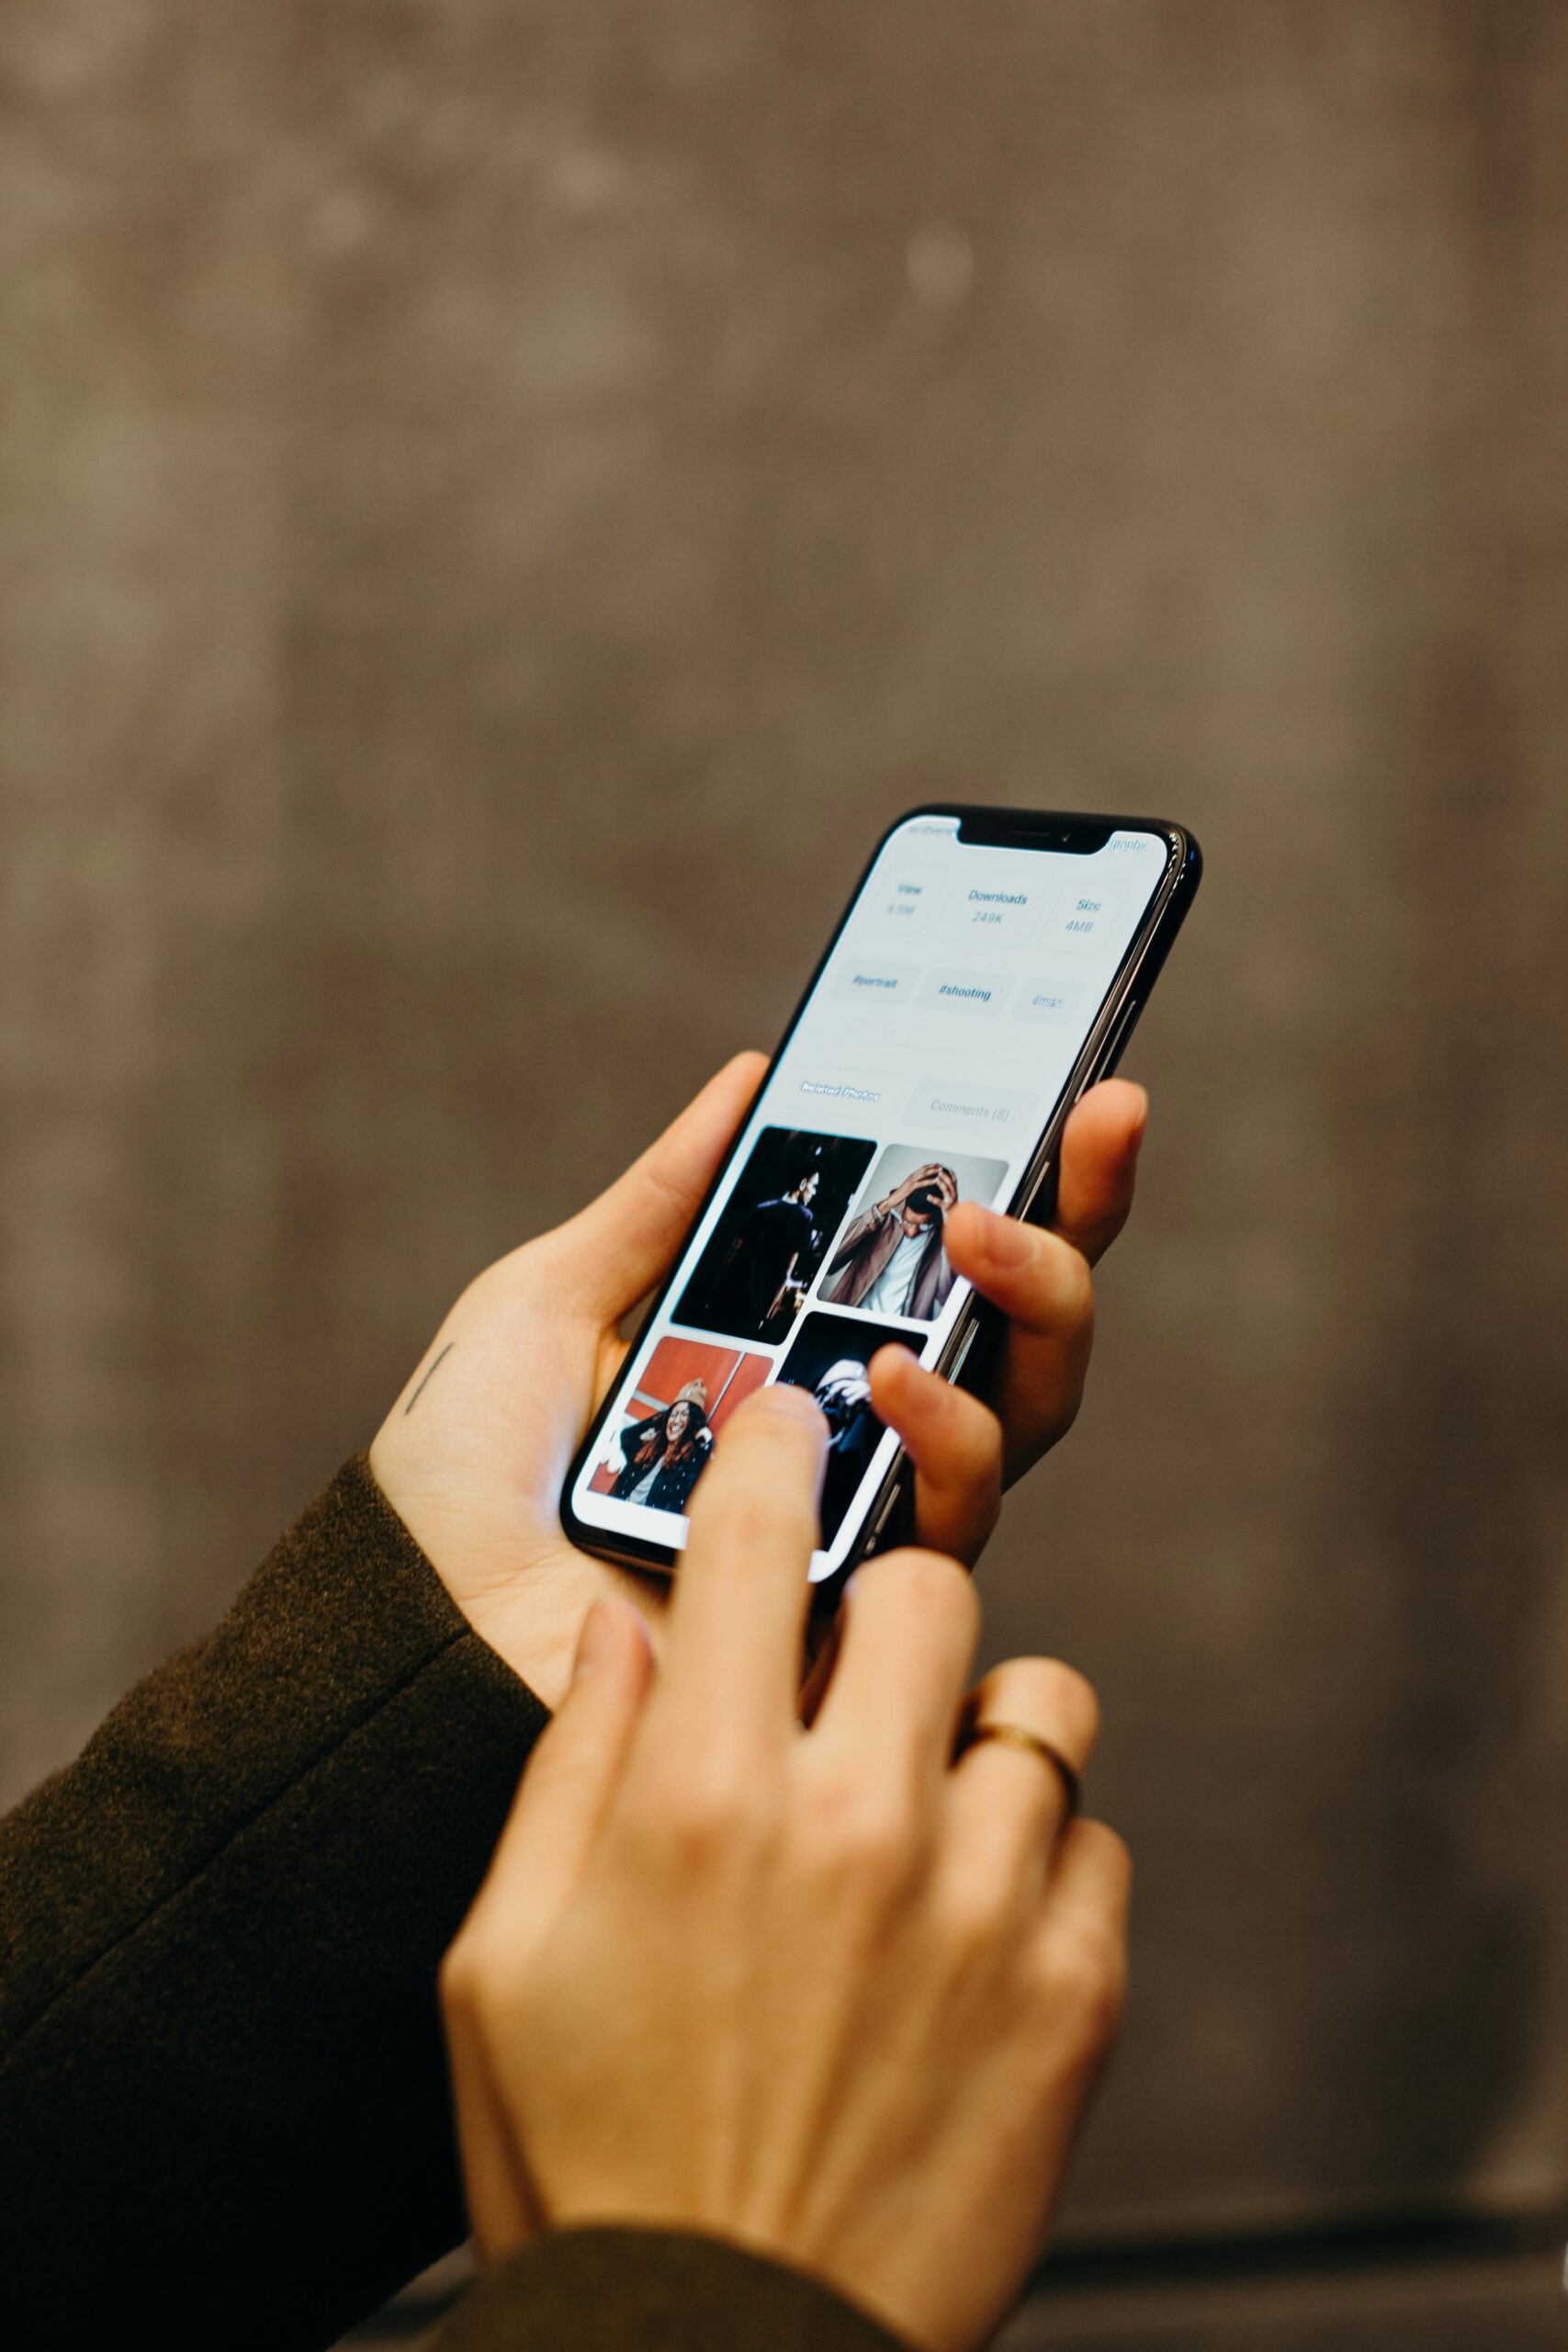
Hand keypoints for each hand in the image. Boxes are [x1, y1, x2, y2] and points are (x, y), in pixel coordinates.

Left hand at [369, 1055, 1145, 1703]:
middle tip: (1091, 1130)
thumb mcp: (554, 1298)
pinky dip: (947, 1437)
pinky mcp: (852, 1613)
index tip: (1089, 1086)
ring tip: (977, 1241)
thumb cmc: (465, 1473)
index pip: (946, 1267)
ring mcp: (863, 1527)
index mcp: (793, 1358)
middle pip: (1023, 1338)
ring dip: (1028, 1315)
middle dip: (1074, 1229)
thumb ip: (666, 1201)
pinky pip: (952, 1526)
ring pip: (1022, 1422)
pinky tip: (894, 1378)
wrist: (411, 1621)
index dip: (1037, 1180)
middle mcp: (852, 1441)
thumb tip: (753, 1075)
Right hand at [441, 1388, 1128, 2351]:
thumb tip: (628, 1617)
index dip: (768, 1447)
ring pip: (1039, 1702)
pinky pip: (1094, 1840)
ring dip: (973, 1731)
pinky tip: (967, 1924)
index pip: (752, 1537)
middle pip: (932, 1586)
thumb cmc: (583, 2159)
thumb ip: (572, 1761)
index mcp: (705, 1798)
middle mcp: (859, 1824)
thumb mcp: (502, 1958)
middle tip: (849, 1672)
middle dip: (885, 1606)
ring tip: (916, 1809)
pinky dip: (1039, 1856)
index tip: (785, 1416)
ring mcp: (985, 1908)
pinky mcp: (1074, 1997)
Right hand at [882, 1160, 948, 1212]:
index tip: (939, 1165)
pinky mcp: (910, 1187)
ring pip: (923, 1174)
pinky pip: (921, 1183)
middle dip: (933, 1166)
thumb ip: (915, 1184)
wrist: (893, 1199)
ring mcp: (911, 1181)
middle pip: (924, 1169)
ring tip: (941, 1171)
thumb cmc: (901, 1195)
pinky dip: (928, 1181)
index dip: (931, 1166)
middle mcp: (912, 1177)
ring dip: (933, 1172)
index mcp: (912, 1176)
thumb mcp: (909, 1188)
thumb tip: (922, 1183)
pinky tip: (934, 1181)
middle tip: (942, 1166)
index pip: (923, 1168)